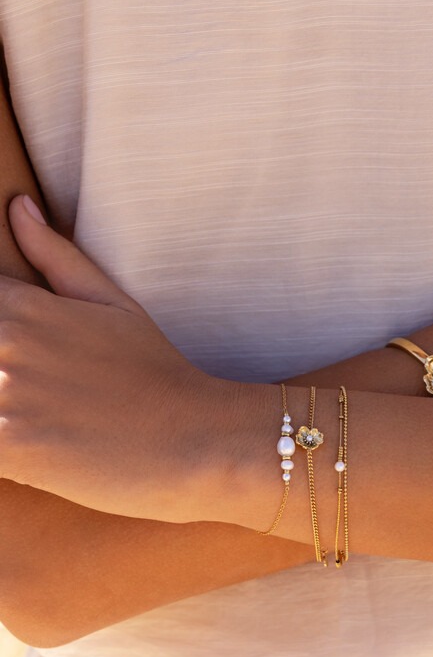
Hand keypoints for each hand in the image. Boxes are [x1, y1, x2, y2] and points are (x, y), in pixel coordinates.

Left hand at [0, 196, 245, 520]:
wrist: (190, 438)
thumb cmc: (153, 368)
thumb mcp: (111, 301)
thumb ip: (53, 254)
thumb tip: (17, 207)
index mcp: (23, 309)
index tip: (14, 338)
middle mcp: (3, 349)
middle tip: (25, 372)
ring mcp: (2, 401)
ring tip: (30, 400)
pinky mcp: (9, 449)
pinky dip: (0, 439)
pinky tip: (26, 435)